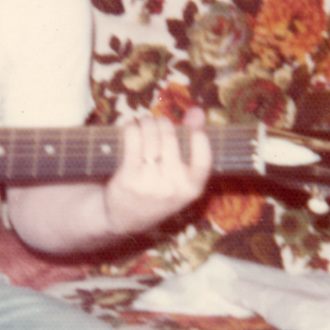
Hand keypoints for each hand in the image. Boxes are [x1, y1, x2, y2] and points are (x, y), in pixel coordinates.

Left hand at [102, 109, 211, 236]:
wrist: (126, 218)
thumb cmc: (158, 191)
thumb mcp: (181, 177)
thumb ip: (193, 144)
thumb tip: (198, 111)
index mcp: (192, 188)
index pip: (203, 158)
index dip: (199, 137)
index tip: (192, 127)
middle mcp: (173, 187)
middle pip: (171, 138)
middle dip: (162, 123)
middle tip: (155, 123)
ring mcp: (150, 183)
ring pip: (151, 136)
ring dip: (146, 122)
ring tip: (142, 123)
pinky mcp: (129, 178)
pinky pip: (133, 140)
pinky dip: (131, 127)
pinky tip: (130, 127)